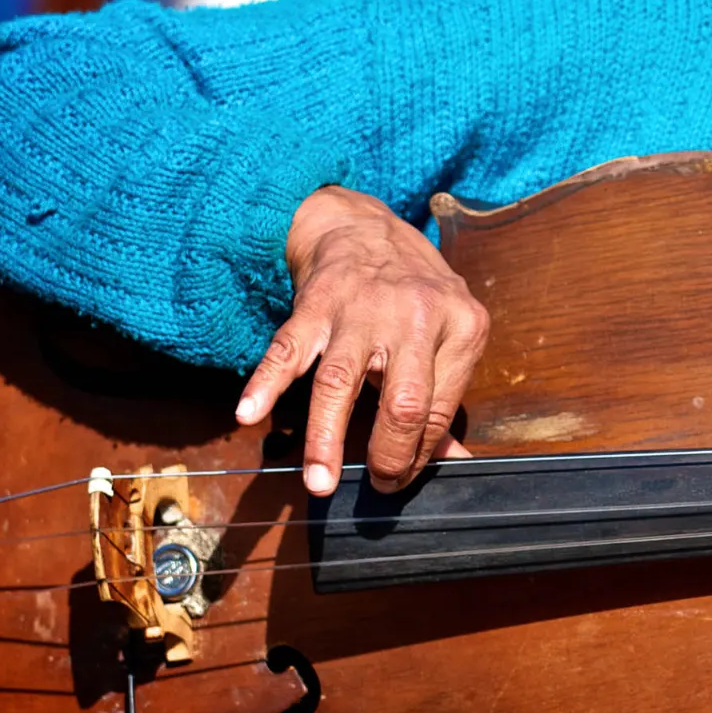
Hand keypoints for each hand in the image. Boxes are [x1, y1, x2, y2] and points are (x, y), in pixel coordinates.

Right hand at [236, 186, 487, 494]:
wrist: (363, 227)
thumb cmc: (413, 291)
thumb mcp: (449, 331)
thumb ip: (446, 396)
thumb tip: (455, 459)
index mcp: (461, 324)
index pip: (438, 410)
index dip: (419, 453)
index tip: (401, 477)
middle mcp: (416, 315)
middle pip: (405, 401)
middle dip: (389, 456)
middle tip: (377, 485)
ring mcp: (362, 308)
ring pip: (340, 382)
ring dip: (326, 438)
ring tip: (318, 481)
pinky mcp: (316, 303)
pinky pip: (288, 349)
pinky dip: (265, 383)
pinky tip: (250, 413)